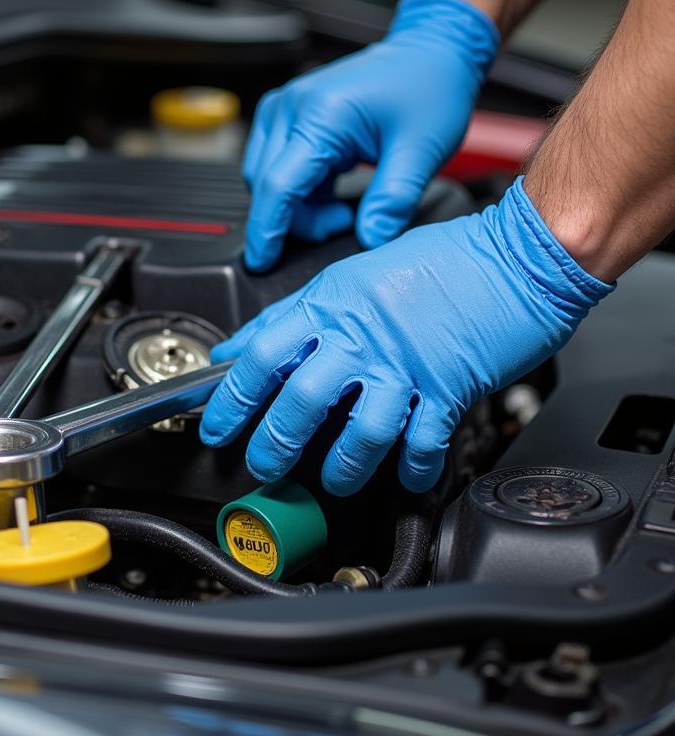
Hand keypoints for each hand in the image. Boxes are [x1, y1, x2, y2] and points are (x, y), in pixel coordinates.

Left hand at [201, 179, 612, 494]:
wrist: (519, 254)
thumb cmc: (442, 260)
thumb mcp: (352, 274)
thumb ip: (296, 313)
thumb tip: (246, 344)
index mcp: (334, 303)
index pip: (264, 352)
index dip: (232, 395)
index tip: (217, 424)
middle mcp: (363, 335)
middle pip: (301, 399)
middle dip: (275, 443)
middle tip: (264, 465)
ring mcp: (406, 364)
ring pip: (359, 431)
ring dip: (342, 467)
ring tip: (334, 481)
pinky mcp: (450, 387)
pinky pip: (422, 442)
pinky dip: (411, 468)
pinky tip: (405, 477)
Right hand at [242, 0, 498, 270]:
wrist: (431, 50)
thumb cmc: (429, 88)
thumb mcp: (422, 150)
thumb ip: (393, 200)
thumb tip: (370, 239)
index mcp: (320, 115)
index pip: (278, 185)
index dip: (267, 230)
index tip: (261, 263)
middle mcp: (292, 108)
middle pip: (267, 185)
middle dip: (297, 220)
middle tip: (345, 223)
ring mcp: (286, 108)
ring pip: (267, 177)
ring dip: (297, 205)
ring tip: (343, 208)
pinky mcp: (288, 115)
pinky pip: (276, 165)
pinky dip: (299, 190)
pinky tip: (333, 191)